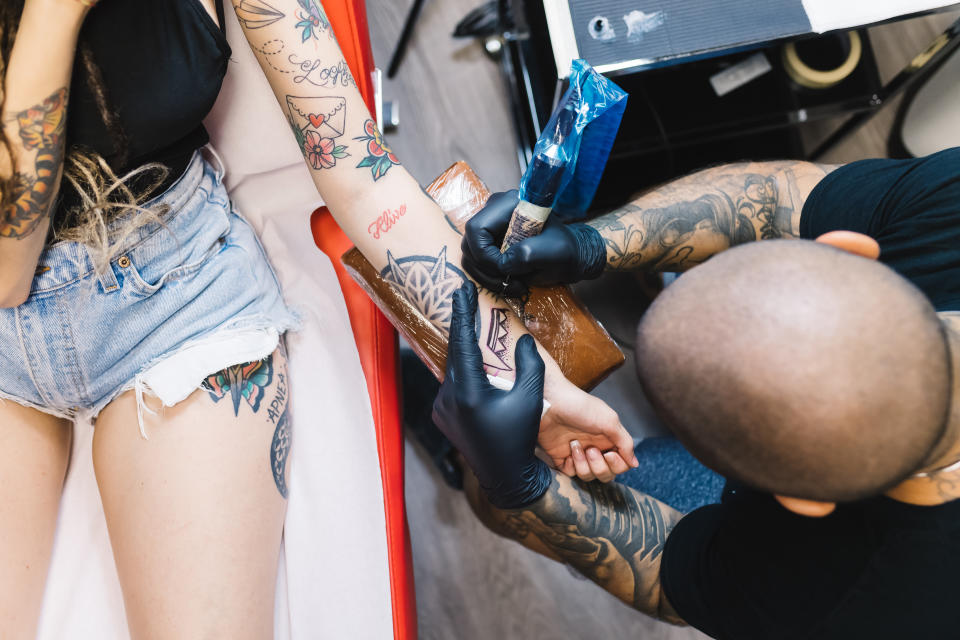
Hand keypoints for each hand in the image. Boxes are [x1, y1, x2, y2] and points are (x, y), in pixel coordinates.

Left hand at [432, 281, 552, 508]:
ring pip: (454, 370)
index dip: (462, 314)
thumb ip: (529, 365)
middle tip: (465, 298)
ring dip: (465, 351)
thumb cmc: (520, 437)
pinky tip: (473, 363)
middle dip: (463, 327)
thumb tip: (524, 340)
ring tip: (472, 328)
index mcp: (468, 391)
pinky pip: (452, 385)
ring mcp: (442, 408)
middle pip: (456, 353)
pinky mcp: (443, 416)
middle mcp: (448, 398)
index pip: (463, 342)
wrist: (505, 476)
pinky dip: (463, 372)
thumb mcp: (530, 399)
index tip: (461, 291)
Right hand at [461, 190, 606, 296]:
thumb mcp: (549, 252)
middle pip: (469, 245)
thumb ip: (523, 256)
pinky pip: (476, 265)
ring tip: (513, 285)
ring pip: (469, 258)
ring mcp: (489, 230)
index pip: (476, 228)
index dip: (485, 254)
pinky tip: (509, 283)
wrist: (569, 256)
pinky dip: (489, 279)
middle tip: (510, 281)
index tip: (504, 269)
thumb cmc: (563, 249)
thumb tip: (501, 265)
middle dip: (486, 269)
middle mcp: (493, 214)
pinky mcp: (488, 245)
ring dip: (488, 278)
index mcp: (507, 205)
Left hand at [538, 381, 638, 482]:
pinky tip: (568, 451)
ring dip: (584, 464)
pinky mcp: (560, 457)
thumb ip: (625, 443)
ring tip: (575, 444)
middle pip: (606, 474)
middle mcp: (595, 448)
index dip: (617, 465)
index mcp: (609, 439)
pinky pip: (571, 474)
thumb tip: (634, 463)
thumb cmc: (581, 406)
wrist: (550, 402)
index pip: (621, 464)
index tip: (609, 454)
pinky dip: (571, 466)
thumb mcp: (609, 420)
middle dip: (600, 467)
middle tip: (591, 449)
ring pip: (588, 476)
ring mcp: (578, 454)